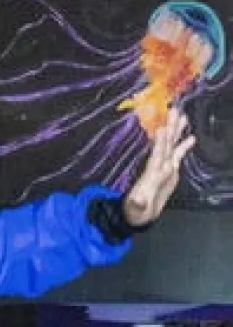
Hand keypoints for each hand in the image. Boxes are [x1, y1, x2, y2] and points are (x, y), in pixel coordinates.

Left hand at [122, 107, 195, 227]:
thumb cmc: (136, 212)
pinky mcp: (170, 172)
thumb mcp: (136, 210)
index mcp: (151, 175)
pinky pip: (177, 156)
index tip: (162, 128)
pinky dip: (183, 146)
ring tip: (182, 116)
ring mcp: (164, 168)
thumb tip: (138, 200)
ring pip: (171, 146)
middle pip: (165, 145)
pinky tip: (191, 137)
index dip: (160, 143)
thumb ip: (137, 204)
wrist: (138, 215)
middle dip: (169, 129)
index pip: (156, 156)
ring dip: (176, 132)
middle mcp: (158, 168)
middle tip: (173, 111)